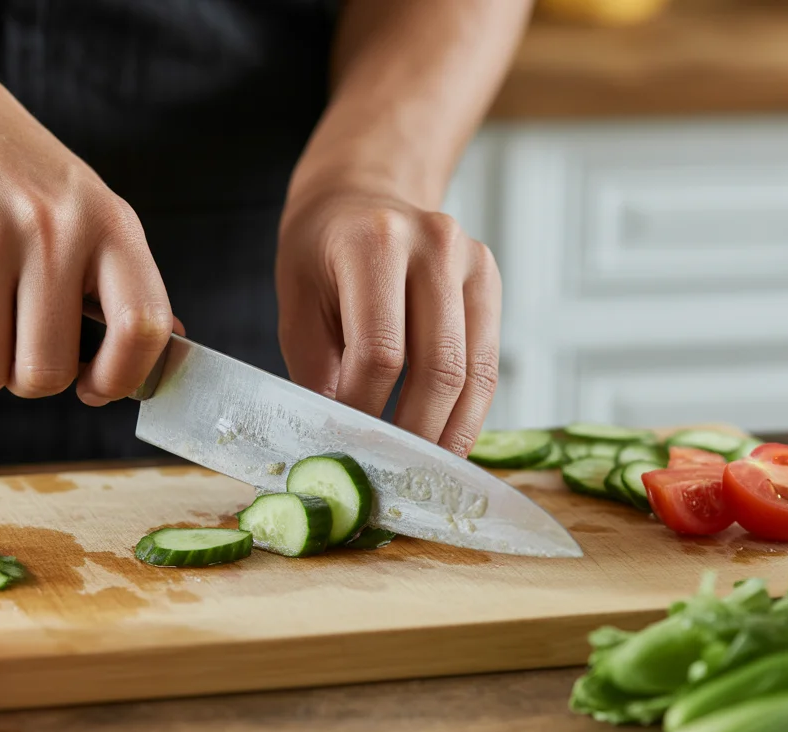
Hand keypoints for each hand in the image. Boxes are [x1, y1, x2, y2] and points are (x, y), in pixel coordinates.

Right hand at [0, 46, 172, 404]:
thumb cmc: (18, 175)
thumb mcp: (89, 209)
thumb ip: (125, 280)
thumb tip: (172, 346)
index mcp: (110, 224)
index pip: (143, 326)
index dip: (123, 377)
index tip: (97, 387)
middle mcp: (52, 229)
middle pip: (47, 371)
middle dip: (31, 378)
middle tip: (23, 347)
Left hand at [276, 185, 501, 456]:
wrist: (359, 198)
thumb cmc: (320, 256)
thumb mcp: (297, 304)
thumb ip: (316, 369)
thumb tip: (339, 442)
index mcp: (375, 242)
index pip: (381, 352)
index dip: (365, 412)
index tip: (348, 449)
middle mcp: (435, 243)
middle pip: (438, 367)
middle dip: (413, 434)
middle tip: (390, 478)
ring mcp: (471, 259)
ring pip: (472, 372)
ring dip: (448, 433)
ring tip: (421, 472)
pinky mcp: (490, 279)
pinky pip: (488, 363)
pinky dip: (469, 412)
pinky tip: (446, 441)